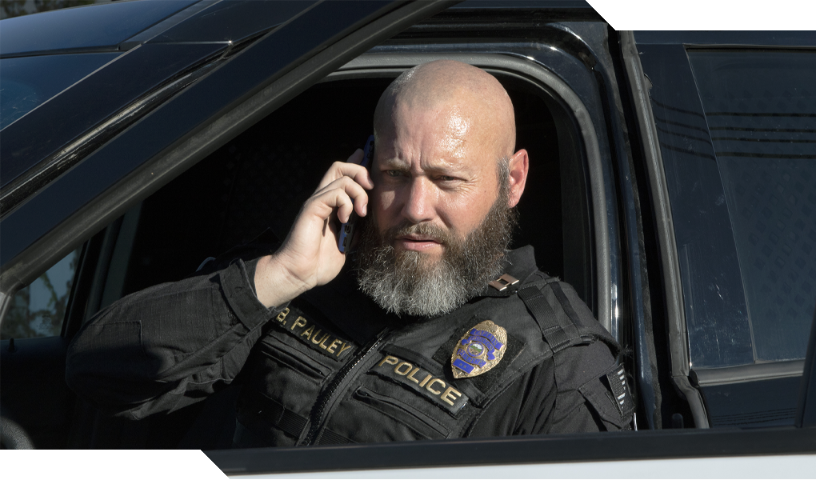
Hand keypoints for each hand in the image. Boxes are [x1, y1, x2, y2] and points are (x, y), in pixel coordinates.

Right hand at [254, 149, 372, 307]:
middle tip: (371, 188)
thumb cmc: (318, 264)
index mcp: (330, 207)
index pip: (343, 177)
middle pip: (340, 166)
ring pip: (342, 176)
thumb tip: (366, 222)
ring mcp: (316, 202)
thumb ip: (354, 230)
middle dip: (361, 170)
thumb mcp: (346, 245)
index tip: (367, 155)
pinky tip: (345, 220)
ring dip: (359, 192)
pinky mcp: (312, 208)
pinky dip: (347, 203)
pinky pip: (335, 192)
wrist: (299, 275)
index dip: (356, 164)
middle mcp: (322, 200)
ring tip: (361, 212)